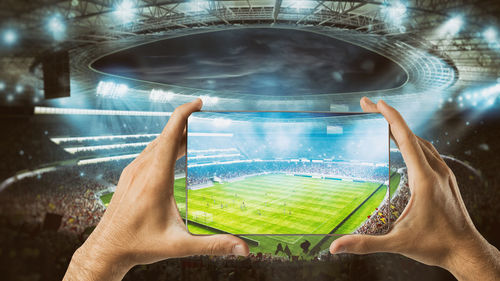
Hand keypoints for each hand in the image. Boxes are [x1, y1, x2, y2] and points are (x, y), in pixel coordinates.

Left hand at [64, 99, 248, 280]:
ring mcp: (133, 171)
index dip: (184, 114)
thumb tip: (242, 249)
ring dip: (175, 134)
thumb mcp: (179, 245)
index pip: (170, 136)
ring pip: (157, 142)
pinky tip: (173, 151)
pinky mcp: (129, 175)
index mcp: (155, 179)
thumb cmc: (139, 245)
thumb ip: (213, 246)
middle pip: (166, 135)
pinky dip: (164, 144)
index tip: (199, 103)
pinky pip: (149, 151)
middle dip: (187, 123)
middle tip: (206, 119)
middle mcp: (142, 169)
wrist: (107, 249)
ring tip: (194, 132)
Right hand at [329, 98, 499, 280]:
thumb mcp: (397, 243)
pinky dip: (412, 142)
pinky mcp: (446, 179)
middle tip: (368, 108)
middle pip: (411, 134)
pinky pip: (428, 151)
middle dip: (388, 118)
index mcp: (425, 179)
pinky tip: (404, 148)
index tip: (377, 103)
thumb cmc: (436, 245)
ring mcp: (444, 173)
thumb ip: (365, 243)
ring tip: (382, 124)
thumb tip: (336, 247)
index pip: (406, 139)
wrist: (466, 251)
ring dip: (401, 129)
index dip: (390, 118)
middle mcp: (436, 171)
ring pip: (421, 142)